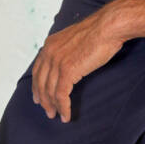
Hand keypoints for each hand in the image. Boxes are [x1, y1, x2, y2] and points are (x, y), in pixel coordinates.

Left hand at [31, 7, 125, 121]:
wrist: (107, 27)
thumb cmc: (99, 32)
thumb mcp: (75, 39)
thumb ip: (68, 50)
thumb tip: (70, 62)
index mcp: (50, 44)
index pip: (37, 70)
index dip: (36, 86)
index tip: (38, 97)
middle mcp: (49, 52)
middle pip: (40, 82)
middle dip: (43, 99)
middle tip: (48, 111)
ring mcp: (57, 62)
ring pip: (49, 91)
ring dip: (53, 106)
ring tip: (57, 116)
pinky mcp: (67, 71)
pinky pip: (61, 95)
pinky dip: (63, 107)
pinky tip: (66, 115)